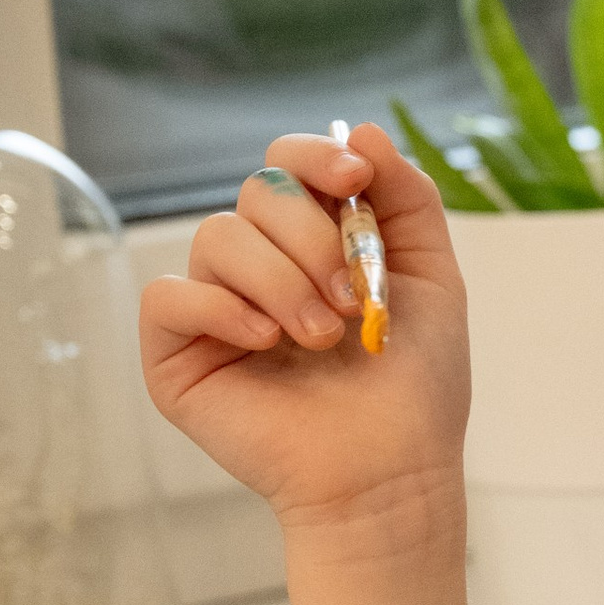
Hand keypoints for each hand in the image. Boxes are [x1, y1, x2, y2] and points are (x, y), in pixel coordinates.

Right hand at [139, 123, 470, 538]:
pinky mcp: (177, 355)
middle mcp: (258, 267)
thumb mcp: (432, 278)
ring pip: (218, 237)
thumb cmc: (413, 388)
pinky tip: (265, 343)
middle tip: (352, 301)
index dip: (315, 157)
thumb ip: (407, 200)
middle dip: (313, 237)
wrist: (391, 473)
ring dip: (281, 282)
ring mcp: (214, 308)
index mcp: (312, 243)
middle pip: (257, 192)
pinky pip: (171, 295)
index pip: (288, 165)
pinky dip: (221, 309)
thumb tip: (364, 130)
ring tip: (322, 339)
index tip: (356, 178)